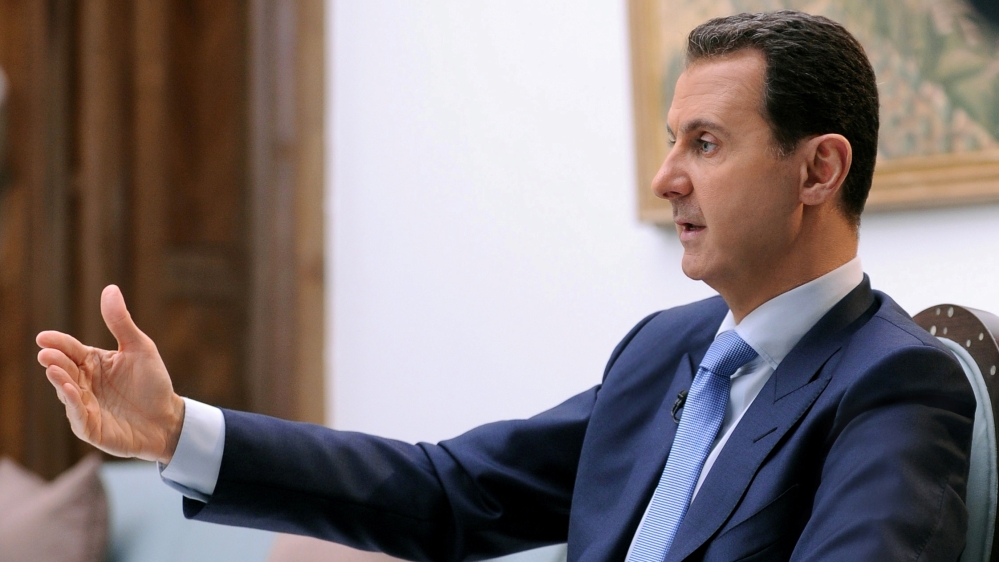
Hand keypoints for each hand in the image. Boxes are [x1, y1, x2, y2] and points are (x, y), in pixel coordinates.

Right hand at [36, 285, 184, 463]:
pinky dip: (73, 404)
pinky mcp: (91, 428)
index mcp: (93, 363)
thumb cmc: (152, 383)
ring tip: (54, 369)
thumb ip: (121, 322)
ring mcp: (85, 406)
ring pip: (68, 392)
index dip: (58, 343)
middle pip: (65, 369)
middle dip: (54, 361)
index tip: (43, 337)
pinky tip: (70, 391)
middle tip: (46, 353)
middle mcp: (84, 383)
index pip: (71, 349)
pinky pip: (79, 416)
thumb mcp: (140, 348)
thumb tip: (110, 288)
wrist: (168, 419)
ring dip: (60, 381)